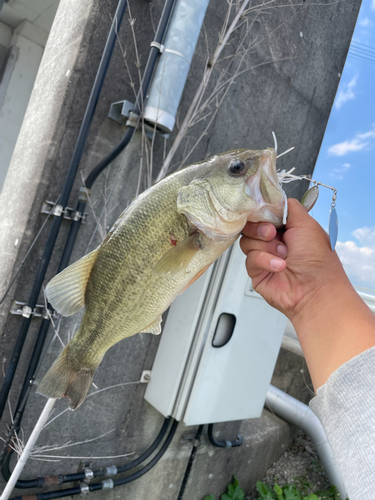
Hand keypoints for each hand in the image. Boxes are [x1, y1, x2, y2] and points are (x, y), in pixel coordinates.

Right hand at [240, 198, 344, 321]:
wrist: (315, 290)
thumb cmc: (318, 261)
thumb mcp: (307, 224)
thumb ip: (290, 207)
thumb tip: (275, 199)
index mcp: (287, 228)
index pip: (264, 213)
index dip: (262, 213)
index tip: (267, 216)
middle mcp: (275, 241)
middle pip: (251, 226)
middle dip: (261, 229)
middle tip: (273, 234)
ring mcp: (264, 256)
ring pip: (247, 241)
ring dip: (266, 247)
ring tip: (283, 255)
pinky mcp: (257, 272)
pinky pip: (250, 259)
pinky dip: (265, 261)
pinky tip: (279, 266)